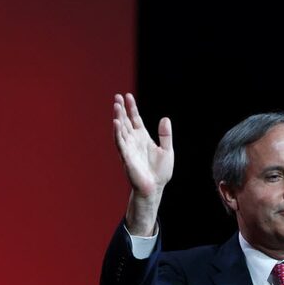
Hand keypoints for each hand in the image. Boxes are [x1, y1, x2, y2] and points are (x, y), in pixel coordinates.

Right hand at [113, 93, 173, 234]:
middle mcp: (134, 141)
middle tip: (117, 97)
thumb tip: (165, 118)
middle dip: (121, 109)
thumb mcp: (167, 150)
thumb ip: (165, 135)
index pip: (135, 119)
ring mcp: (129, 148)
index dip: (131, 108)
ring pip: (121, 130)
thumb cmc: (160, 172)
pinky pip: (120, 143)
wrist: (155, 188)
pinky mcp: (126, 157)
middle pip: (125, 121)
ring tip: (116, 105)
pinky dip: (117, 132)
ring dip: (118, 117)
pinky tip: (116, 122)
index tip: (128, 96)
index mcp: (143, 138)